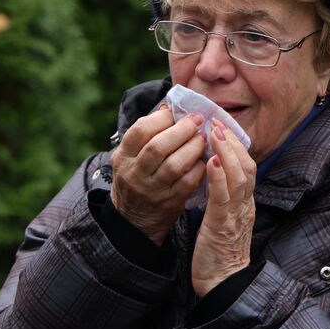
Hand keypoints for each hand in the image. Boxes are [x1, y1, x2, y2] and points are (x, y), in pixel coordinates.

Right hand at [109, 104, 208, 245]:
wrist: (133, 219)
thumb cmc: (135, 179)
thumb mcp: (129, 157)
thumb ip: (144, 136)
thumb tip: (167, 109)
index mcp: (123, 158)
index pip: (139, 131)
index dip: (159, 118)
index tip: (174, 112)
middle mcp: (135, 174)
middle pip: (158, 146)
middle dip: (182, 129)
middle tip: (197, 120)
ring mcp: (153, 190)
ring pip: (175, 164)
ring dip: (193, 147)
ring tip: (202, 137)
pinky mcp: (170, 202)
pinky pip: (188, 182)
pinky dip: (200, 168)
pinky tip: (205, 160)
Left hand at [192, 122, 257, 296]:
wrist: (222, 283)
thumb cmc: (218, 252)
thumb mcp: (222, 219)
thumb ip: (222, 198)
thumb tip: (212, 175)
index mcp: (243, 204)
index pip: (246, 167)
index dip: (236, 146)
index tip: (223, 126)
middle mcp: (244, 206)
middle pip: (246, 166)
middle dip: (233, 142)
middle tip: (219, 120)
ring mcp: (236, 215)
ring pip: (239, 177)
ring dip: (227, 152)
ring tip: (215, 132)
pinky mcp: (223, 226)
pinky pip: (224, 197)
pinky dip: (219, 177)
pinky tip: (212, 162)